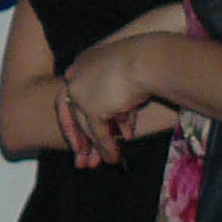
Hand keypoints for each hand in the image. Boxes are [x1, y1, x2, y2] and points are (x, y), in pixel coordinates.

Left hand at [55, 33, 174, 165]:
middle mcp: (75, 76)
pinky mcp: (92, 107)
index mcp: (81, 64)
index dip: (78, 118)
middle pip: (74, 114)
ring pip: (86, 126)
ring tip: (106, 161)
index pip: (72, 96)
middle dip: (82, 139)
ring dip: (97, 147)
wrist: (150, 59)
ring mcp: (81, 91)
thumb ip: (119, 107)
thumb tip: (120, 130)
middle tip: (84, 159)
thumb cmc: (146, 64)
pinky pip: (98, 132)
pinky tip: (114, 157)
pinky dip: (106, 147)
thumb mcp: (127, 83)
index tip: (83, 132)